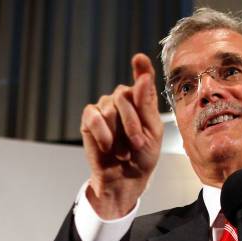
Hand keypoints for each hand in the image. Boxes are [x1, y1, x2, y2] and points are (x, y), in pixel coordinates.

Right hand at [80, 53, 162, 218]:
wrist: (124, 179)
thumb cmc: (142, 157)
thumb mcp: (152, 133)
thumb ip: (147, 105)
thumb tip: (143, 78)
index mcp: (142, 101)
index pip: (143, 78)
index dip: (141, 68)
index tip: (139, 59)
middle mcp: (122, 99)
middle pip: (124, 95)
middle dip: (132, 123)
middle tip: (137, 144)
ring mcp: (105, 107)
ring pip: (109, 108)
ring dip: (119, 134)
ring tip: (123, 152)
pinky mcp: (89, 119)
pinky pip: (93, 117)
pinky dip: (102, 134)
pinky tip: (107, 147)